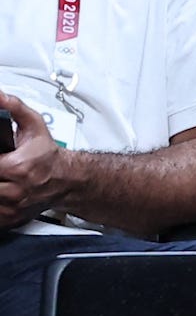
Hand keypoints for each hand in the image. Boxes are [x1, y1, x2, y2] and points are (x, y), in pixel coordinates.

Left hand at [0, 93, 70, 228]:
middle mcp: (15, 191)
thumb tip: (0, 96)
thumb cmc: (49, 156)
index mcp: (17, 167)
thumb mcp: (34, 126)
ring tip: (1, 178)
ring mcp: (12, 207)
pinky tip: (1, 189)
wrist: (69, 179)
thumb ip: (14, 108)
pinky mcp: (11, 219)